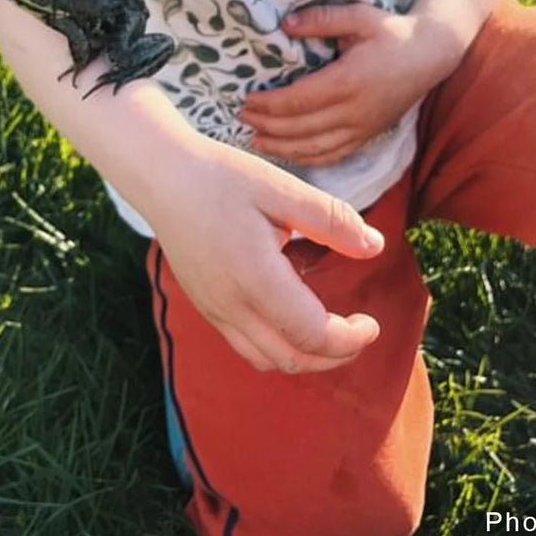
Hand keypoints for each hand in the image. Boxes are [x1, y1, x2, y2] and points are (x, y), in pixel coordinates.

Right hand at [146, 140, 385, 373]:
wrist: (162, 175)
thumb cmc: (221, 176)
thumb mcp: (281, 188)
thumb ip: (330, 220)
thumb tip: (374, 246)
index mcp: (254, 277)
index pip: (311, 334)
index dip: (349, 339)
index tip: (371, 323)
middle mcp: (231, 305)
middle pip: (291, 360)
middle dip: (334, 356)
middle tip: (360, 330)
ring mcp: (214, 310)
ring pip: (266, 358)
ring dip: (306, 354)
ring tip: (331, 325)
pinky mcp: (205, 306)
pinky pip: (246, 344)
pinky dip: (279, 343)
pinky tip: (292, 307)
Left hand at [240, 2, 458, 166]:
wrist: (431, 55)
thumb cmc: (392, 32)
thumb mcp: (359, 16)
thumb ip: (321, 20)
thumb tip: (284, 24)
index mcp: (349, 80)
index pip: (299, 100)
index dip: (269, 104)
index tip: (247, 100)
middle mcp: (354, 110)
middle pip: (301, 128)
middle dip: (268, 125)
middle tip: (241, 118)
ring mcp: (362, 127)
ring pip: (315, 147)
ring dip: (282, 147)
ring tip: (257, 140)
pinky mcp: (368, 135)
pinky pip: (335, 154)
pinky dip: (309, 158)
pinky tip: (290, 154)